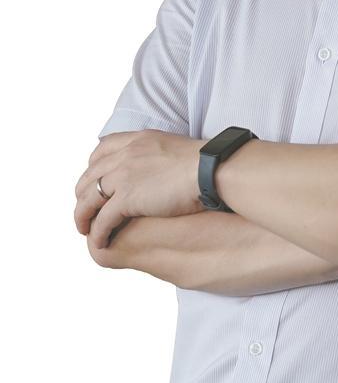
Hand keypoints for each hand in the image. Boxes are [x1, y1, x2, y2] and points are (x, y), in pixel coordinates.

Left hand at [74, 130, 207, 250]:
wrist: (210, 168)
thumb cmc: (204, 162)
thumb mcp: (173, 147)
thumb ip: (156, 153)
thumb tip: (158, 166)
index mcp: (136, 140)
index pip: (101, 150)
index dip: (93, 168)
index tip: (95, 182)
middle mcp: (124, 155)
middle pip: (89, 175)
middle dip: (82, 195)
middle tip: (86, 210)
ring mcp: (123, 175)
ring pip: (88, 199)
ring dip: (82, 216)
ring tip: (84, 229)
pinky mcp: (127, 198)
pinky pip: (102, 219)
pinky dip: (98, 232)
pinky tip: (100, 242)